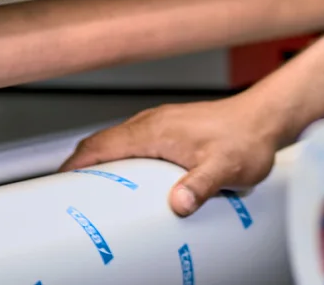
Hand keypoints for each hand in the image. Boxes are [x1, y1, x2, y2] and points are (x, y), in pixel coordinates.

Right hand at [61, 95, 283, 216]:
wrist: (266, 119)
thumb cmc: (247, 138)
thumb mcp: (225, 167)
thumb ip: (200, 184)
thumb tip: (178, 203)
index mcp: (153, 130)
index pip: (99, 145)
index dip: (74, 165)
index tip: (56, 187)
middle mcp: (152, 124)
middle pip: (102, 145)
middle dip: (81, 169)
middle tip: (70, 200)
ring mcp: (161, 125)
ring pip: (118, 145)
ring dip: (102, 166)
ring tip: (94, 197)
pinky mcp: (172, 132)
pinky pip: (135, 146)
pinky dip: (121, 163)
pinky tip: (130, 185)